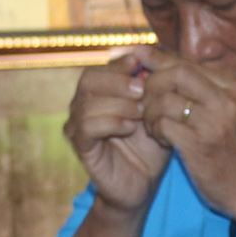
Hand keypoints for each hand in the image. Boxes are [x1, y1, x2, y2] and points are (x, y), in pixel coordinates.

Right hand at [65, 47, 171, 213]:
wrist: (144, 184)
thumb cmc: (151, 146)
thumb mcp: (156, 110)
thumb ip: (152, 83)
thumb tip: (148, 51)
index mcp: (99, 93)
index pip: (101, 67)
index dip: (121, 64)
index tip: (143, 67)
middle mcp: (83, 105)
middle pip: (88, 78)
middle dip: (117, 81)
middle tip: (142, 90)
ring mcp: (78, 126)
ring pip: (87, 102)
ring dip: (118, 104)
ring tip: (141, 113)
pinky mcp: (81, 146)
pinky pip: (87, 126)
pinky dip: (111, 122)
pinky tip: (130, 128)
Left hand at [141, 54, 235, 220]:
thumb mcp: (231, 113)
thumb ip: (206, 91)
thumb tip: (168, 66)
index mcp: (234, 87)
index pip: (187, 62)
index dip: (157, 59)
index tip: (135, 56)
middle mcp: (227, 98)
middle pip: (176, 72)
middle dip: (151, 83)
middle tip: (142, 100)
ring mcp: (215, 121)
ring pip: (166, 97)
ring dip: (150, 110)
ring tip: (152, 124)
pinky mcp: (200, 144)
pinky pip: (164, 123)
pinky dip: (155, 129)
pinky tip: (160, 138)